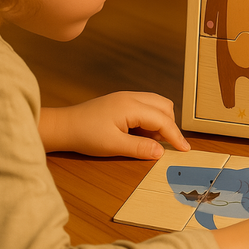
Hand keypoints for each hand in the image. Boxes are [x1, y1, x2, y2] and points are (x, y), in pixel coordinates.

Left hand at [39, 91, 189, 158]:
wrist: (63, 125)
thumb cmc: (85, 135)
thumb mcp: (113, 146)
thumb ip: (140, 147)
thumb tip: (161, 151)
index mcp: (132, 106)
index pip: (163, 120)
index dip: (176, 136)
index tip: (185, 150)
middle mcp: (133, 97)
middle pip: (165, 106)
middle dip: (170, 125)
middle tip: (165, 145)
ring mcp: (127, 96)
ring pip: (157, 104)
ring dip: (161, 121)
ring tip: (150, 140)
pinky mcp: (123, 100)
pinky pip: (147, 106)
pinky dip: (150, 119)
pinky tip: (140, 133)